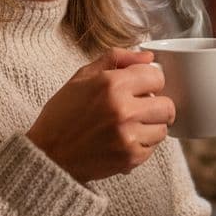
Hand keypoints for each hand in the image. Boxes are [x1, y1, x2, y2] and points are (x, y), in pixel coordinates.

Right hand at [27, 49, 175, 183]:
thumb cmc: (62, 114)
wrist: (48, 155)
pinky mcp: (130, 158)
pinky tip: (123, 140)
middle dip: (156, 105)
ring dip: (150, 126)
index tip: (141, 87)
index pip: (157, 76)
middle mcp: (123, 110)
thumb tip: (148, 57)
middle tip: (141, 108)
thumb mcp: (82, 77)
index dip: (150, 81)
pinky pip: (152, 148)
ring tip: (130, 126)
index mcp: (111, 85)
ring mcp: (128, 136)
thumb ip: (116, 59)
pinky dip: (142, 144)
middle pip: (167, 105)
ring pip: (163, 128)